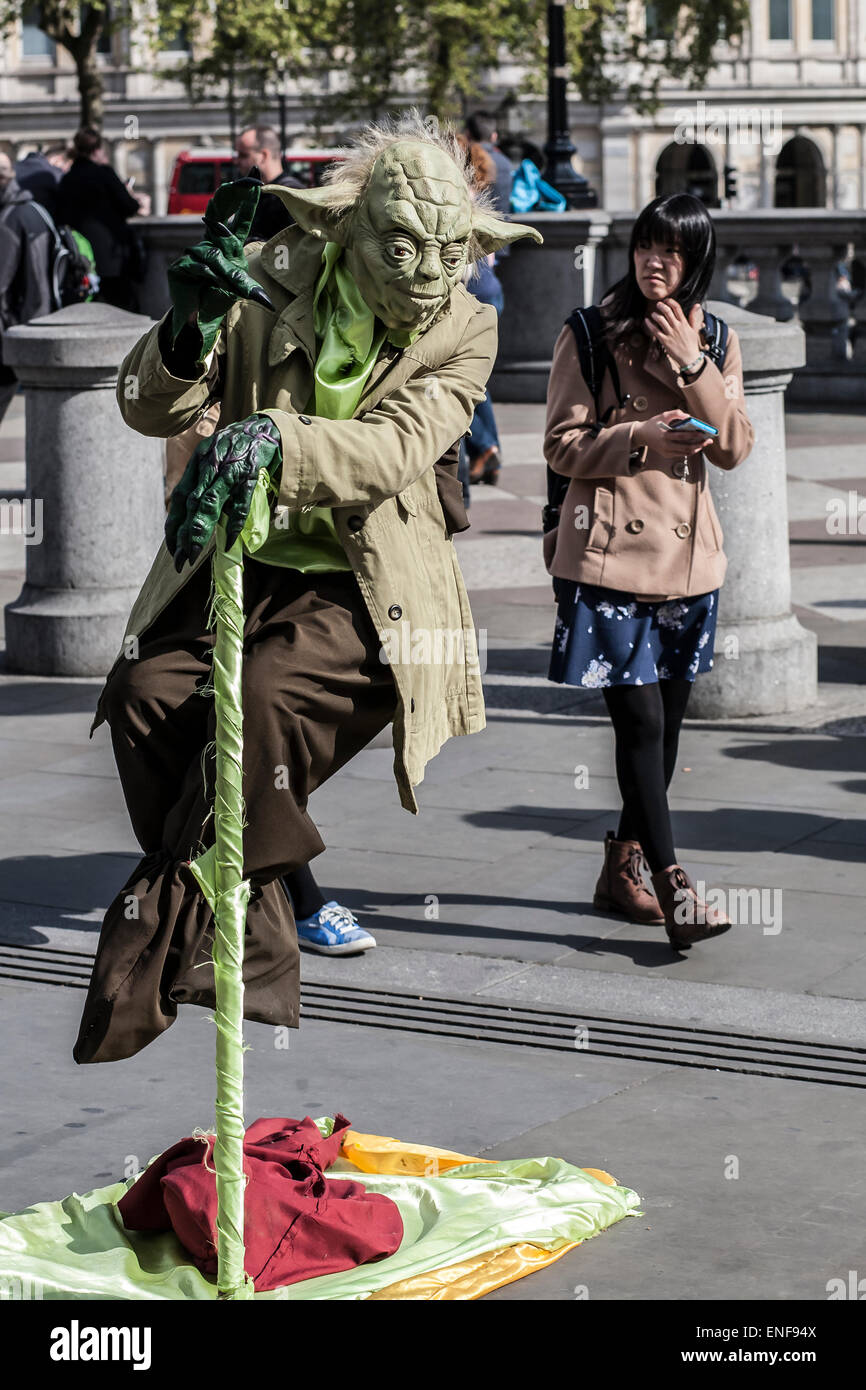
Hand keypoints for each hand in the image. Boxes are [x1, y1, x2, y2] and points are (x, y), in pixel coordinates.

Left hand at [165, 413, 281, 570]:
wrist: (266, 427)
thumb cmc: (238, 447)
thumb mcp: (214, 458)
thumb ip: (205, 483)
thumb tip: (195, 514)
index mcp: (199, 462)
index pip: (179, 497)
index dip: (173, 523)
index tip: (171, 546)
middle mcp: (210, 465)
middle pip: (191, 503)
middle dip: (183, 533)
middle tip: (179, 559)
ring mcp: (230, 469)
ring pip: (210, 502)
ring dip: (201, 529)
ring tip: (194, 553)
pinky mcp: (251, 473)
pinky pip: (241, 500)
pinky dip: (234, 521)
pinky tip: (229, 540)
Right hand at [166, 170, 273, 364]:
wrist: (196, 322)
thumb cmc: (216, 300)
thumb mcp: (236, 289)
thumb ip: (243, 282)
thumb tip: (264, 296)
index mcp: (225, 246)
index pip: (237, 221)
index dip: (245, 201)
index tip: (256, 181)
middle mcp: (209, 245)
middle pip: (219, 215)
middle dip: (232, 197)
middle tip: (244, 182)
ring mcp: (193, 254)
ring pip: (215, 255)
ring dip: (226, 272)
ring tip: (232, 286)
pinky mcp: (179, 269)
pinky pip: (201, 269)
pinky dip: (210, 279)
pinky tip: (210, 284)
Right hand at [633, 410, 711, 458]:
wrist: (642, 435)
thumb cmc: (654, 424)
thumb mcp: (663, 415)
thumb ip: (676, 414)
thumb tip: (689, 417)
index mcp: (665, 435)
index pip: (682, 436)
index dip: (694, 435)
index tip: (703, 433)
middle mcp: (666, 446)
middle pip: (686, 447)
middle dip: (699, 444)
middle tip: (708, 441)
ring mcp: (666, 452)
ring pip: (685, 453)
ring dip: (696, 449)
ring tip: (704, 444)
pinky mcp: (667, 455)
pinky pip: (681, 454)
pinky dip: (689, 451)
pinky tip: (696, 446)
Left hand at [644, 300, 702, 368]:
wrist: (689, 357)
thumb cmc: (691, 344)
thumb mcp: (695, 329)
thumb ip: (694, 316)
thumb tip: (697, 305)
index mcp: (684, 323)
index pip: (677, 308)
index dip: (670, 302)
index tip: (666, 300)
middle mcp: (677, 327)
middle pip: (667, 312)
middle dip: (661, 306)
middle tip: (658, 304)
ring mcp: (670, 334)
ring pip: (660, 320)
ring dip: (655, 315)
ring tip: (653, 314)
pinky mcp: (664, 341)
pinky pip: (655, 331)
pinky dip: (649, 324)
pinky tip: (647, 321)